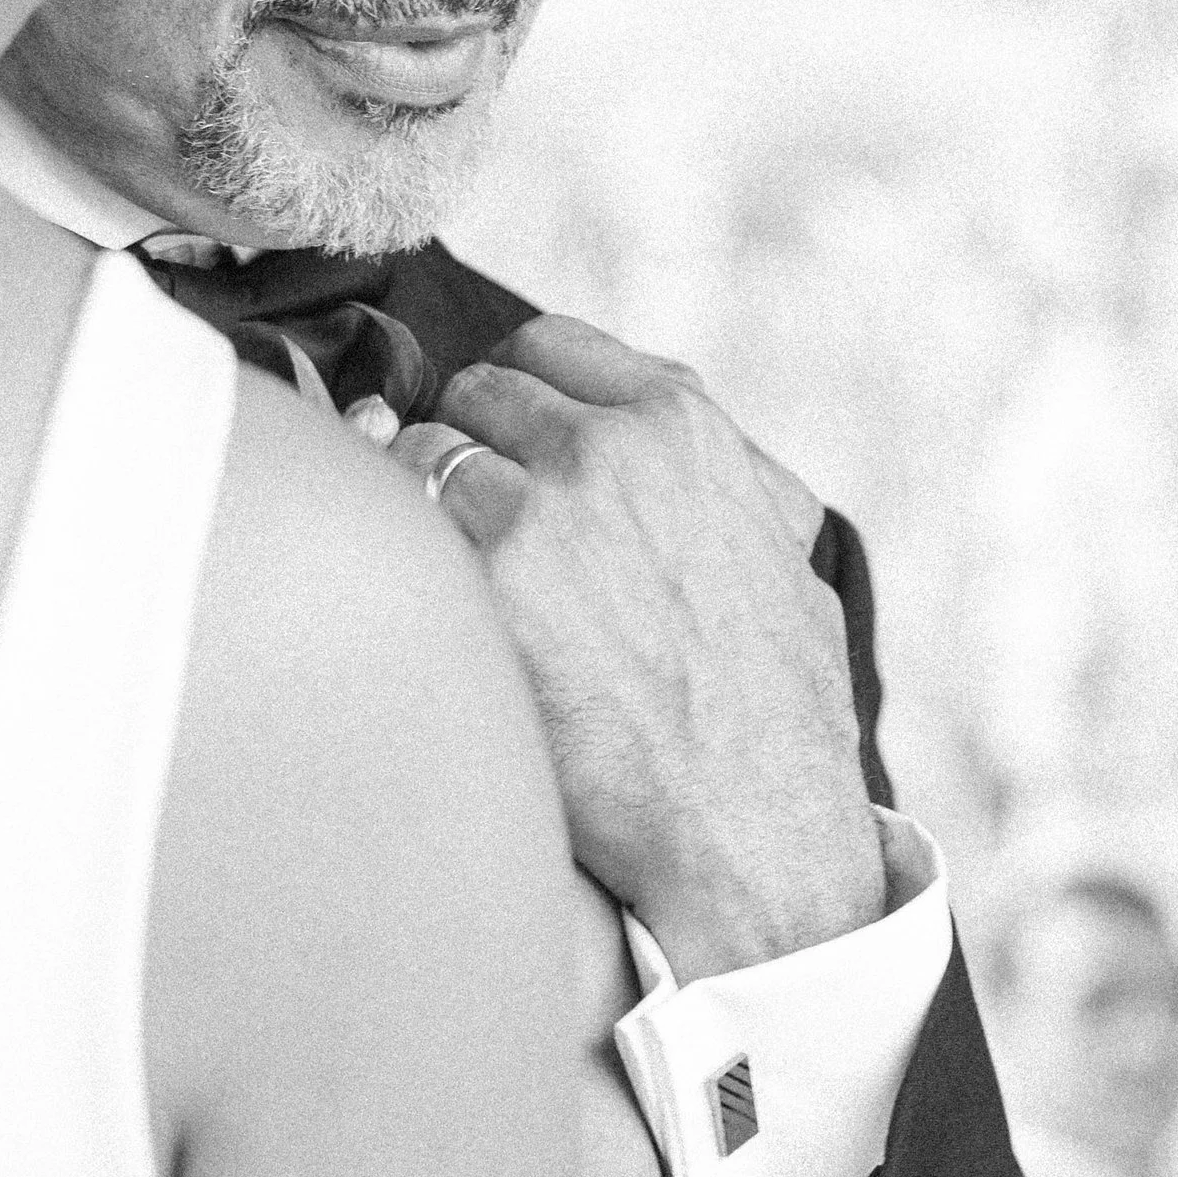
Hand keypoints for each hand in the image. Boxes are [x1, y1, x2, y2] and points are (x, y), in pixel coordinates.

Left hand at [392, 316, 885, 975]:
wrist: (751, 829)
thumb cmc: (772, 709)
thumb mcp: (782, 548)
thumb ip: (721, 469)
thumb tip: (645, 422)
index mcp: (681, 423)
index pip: (546, 348)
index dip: (518, 401)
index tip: (507, 449)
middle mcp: (609, 446)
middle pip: (476, 394)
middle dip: (469, 450)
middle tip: (480, 534)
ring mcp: (541, 506)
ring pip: (421, 449)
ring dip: (423, 506)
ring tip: (452, 581)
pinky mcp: (484, 583)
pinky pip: (394, 525)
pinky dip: (396, 560)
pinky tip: (424, 616)